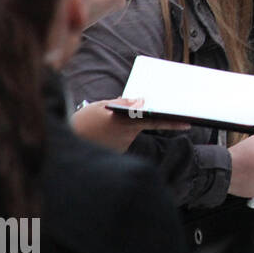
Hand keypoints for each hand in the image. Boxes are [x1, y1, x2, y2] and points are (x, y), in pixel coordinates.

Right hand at [70, 97, 189, 151]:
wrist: (64, 144)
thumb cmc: (83, 122)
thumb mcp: (101, 107)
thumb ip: (123, 103)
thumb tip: (142, 100)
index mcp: (126, 122)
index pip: (155, 121)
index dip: (173, 122)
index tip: (189, 123)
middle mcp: (127, 135)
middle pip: (144, 125)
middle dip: (151, 120)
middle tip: (165, 118)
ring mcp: (123, 146)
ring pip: (131, 132)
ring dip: (124, 127)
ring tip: (104, 124)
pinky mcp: (118, 152)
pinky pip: (123, 140)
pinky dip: (117, 134)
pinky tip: (103, 133)